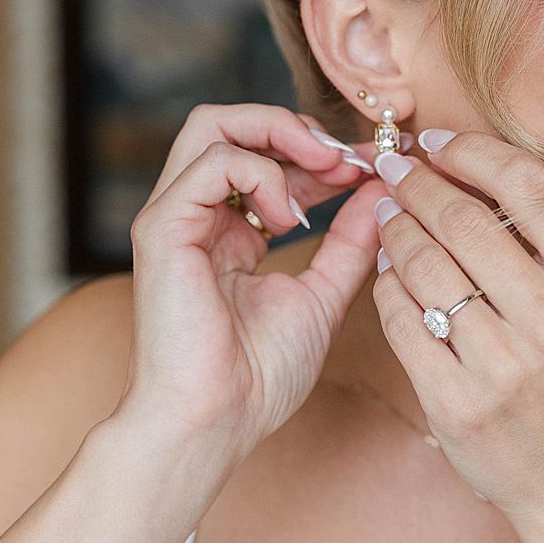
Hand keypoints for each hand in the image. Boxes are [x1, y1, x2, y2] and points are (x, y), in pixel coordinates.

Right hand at [119, 103, 389, 459]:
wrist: (218, 420)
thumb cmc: (262, 373)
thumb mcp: (325, 294)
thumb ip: (350, 242)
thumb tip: (381, 190)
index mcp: (232, 231)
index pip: (269, 156)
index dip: (324, 150)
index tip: (375, 167)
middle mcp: (198, 216)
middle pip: (233, 123)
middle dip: (299, 126)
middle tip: (350, 159)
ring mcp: (175, 217)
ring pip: (214, 125)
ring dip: (283, 135)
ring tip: (327, 172)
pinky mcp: (162, 228)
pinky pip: (211, 162)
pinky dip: (262, 173)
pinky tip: (291, 218)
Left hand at [369, 132, 543, 532]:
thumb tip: (470, 173)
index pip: (526, 184)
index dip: (470, 151)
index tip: (437, 144)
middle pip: (465, 220)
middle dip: (418, 185)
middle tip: (394, 170)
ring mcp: (504, 363)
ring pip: (423, 266)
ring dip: (395, 231)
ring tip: (389, 218)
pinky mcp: (456, 400)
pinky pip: (401, 320)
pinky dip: (386, 286)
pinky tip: (388, 273)